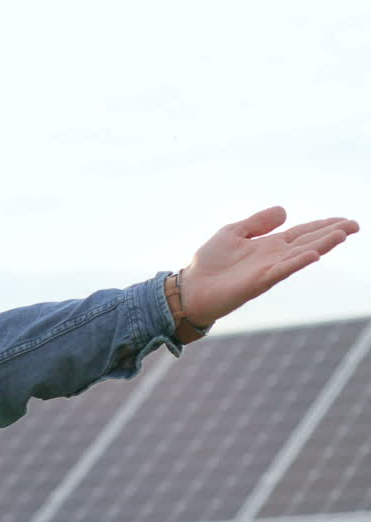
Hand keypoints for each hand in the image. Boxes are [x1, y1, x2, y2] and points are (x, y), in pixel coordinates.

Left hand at [180, 206, 358, 326]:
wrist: (189, 288)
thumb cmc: (208, 263)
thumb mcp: (233, 232)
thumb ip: (258, 222)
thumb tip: (285, 210)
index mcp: (269, 245)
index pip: (302, 232)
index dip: (323, 225)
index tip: (345, 219)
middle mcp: (273, 258)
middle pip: (308, 242)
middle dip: (331, 233)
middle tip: (355, 225)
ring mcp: (267, 270)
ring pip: (300, 255)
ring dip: (321, 245)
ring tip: (342, 234)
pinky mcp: (257, 282)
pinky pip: (280, 272)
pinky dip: (296, 263)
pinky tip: (313, 256)